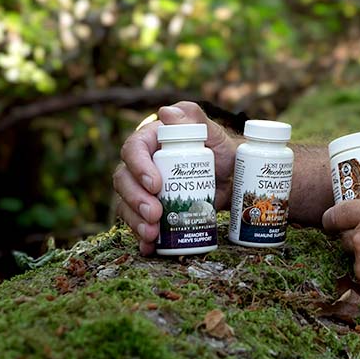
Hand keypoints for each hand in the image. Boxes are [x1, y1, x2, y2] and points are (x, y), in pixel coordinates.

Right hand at [112, 101, 239, 254]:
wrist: (235, 180)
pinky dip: (141, 236)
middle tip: (155, 214)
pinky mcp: (150, 209)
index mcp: (152, 141)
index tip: (155, 184)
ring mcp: (143, 189)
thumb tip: (166, 112)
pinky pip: (137, 223)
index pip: (134, 149)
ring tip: (152, 234)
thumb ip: (194, 119)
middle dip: (135, 199)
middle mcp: (142, 164)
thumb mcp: (214, 134)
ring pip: (126, 203)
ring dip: (135, 220)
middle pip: (124, 180)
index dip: (139, 167)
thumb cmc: (224, 151)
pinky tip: (149, 247)